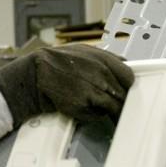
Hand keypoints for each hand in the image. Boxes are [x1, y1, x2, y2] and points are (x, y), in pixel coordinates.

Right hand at [0, 44, 133, 126]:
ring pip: (112, 107)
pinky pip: (97, 115)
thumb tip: (123, 63)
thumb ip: (105, 58)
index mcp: (103, 61)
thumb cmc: (58, 62)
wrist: (36, 74)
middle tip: (115, 103)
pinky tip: (83, 107)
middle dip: (120, 100)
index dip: (128, 86)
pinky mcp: (82, 107)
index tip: (126, 90)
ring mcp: (93, 92)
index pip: (129, 77)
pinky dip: (93, 115)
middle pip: (122, 95)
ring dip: (109, 110)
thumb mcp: (84, 51)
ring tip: (98, 106)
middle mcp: (101, 76)